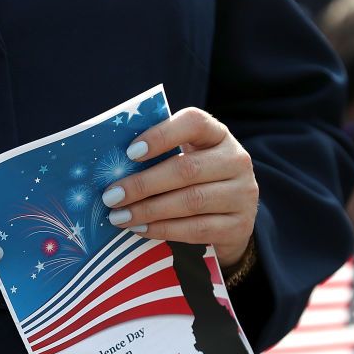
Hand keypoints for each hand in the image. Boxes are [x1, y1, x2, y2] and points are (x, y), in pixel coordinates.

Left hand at [99, 108, 258, 267]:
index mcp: (218, 134)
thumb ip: (159, 155)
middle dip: (143, 184)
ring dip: (149, 210)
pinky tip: (140, 230)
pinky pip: (196, 229)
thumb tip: (112, 166)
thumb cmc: (196, 181)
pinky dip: (164, 230)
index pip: (194, 123)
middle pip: (187, 169)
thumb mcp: (186, 158)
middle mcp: (236, 160)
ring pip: (191, 201)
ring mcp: (242, 194)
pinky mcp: (239, 226)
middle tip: (112, 196)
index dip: (162, 135)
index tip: (130, 153)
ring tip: (119, 216)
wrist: (233, 218)